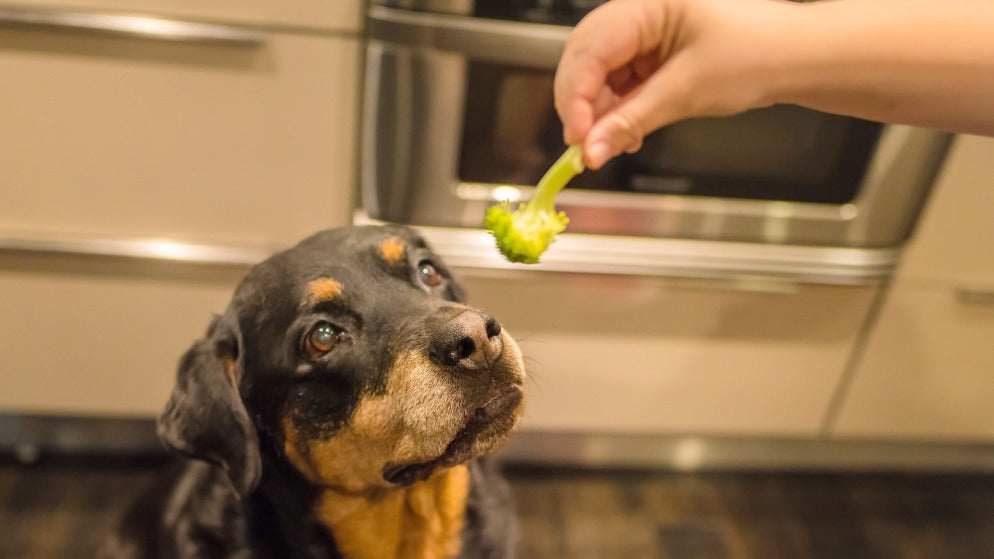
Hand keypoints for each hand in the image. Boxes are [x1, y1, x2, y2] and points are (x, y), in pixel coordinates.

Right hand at [554, 0, 790, 168]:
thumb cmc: (757, 54)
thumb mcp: (686, 92)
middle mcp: (638, 11)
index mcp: (646, 3)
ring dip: (599, 112)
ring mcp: (643, 31)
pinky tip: (625, 132)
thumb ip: (630, 121)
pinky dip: (617, 109)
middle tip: (585, 146)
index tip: (578, 140)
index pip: (589, 50)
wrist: (795, 57)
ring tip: (612, 143)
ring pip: (597, 73)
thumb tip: (591, 151)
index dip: (576, 98)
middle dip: (582, 105)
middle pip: (583, 59)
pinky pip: (618, 81)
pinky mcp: (650, 52)